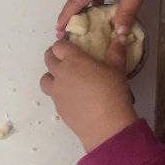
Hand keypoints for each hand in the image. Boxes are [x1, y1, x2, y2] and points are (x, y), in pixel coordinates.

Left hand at [40, 38, 136, 152]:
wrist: (105, 125)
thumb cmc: (112, 93)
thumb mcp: (117, 70)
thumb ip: (116, 52)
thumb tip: (120, 39)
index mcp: (73, 60)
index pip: (59, 46)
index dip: (62, 44)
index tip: (68, 46)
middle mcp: (60, 74)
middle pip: (48, 59)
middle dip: (54, 56)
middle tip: (64, 59)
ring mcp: (56, 92)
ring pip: (44, 79)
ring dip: (51, 76)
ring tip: (62, 78)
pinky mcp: (57, 107)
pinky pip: (53, 96)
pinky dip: (58, 93)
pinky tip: (71, 97)